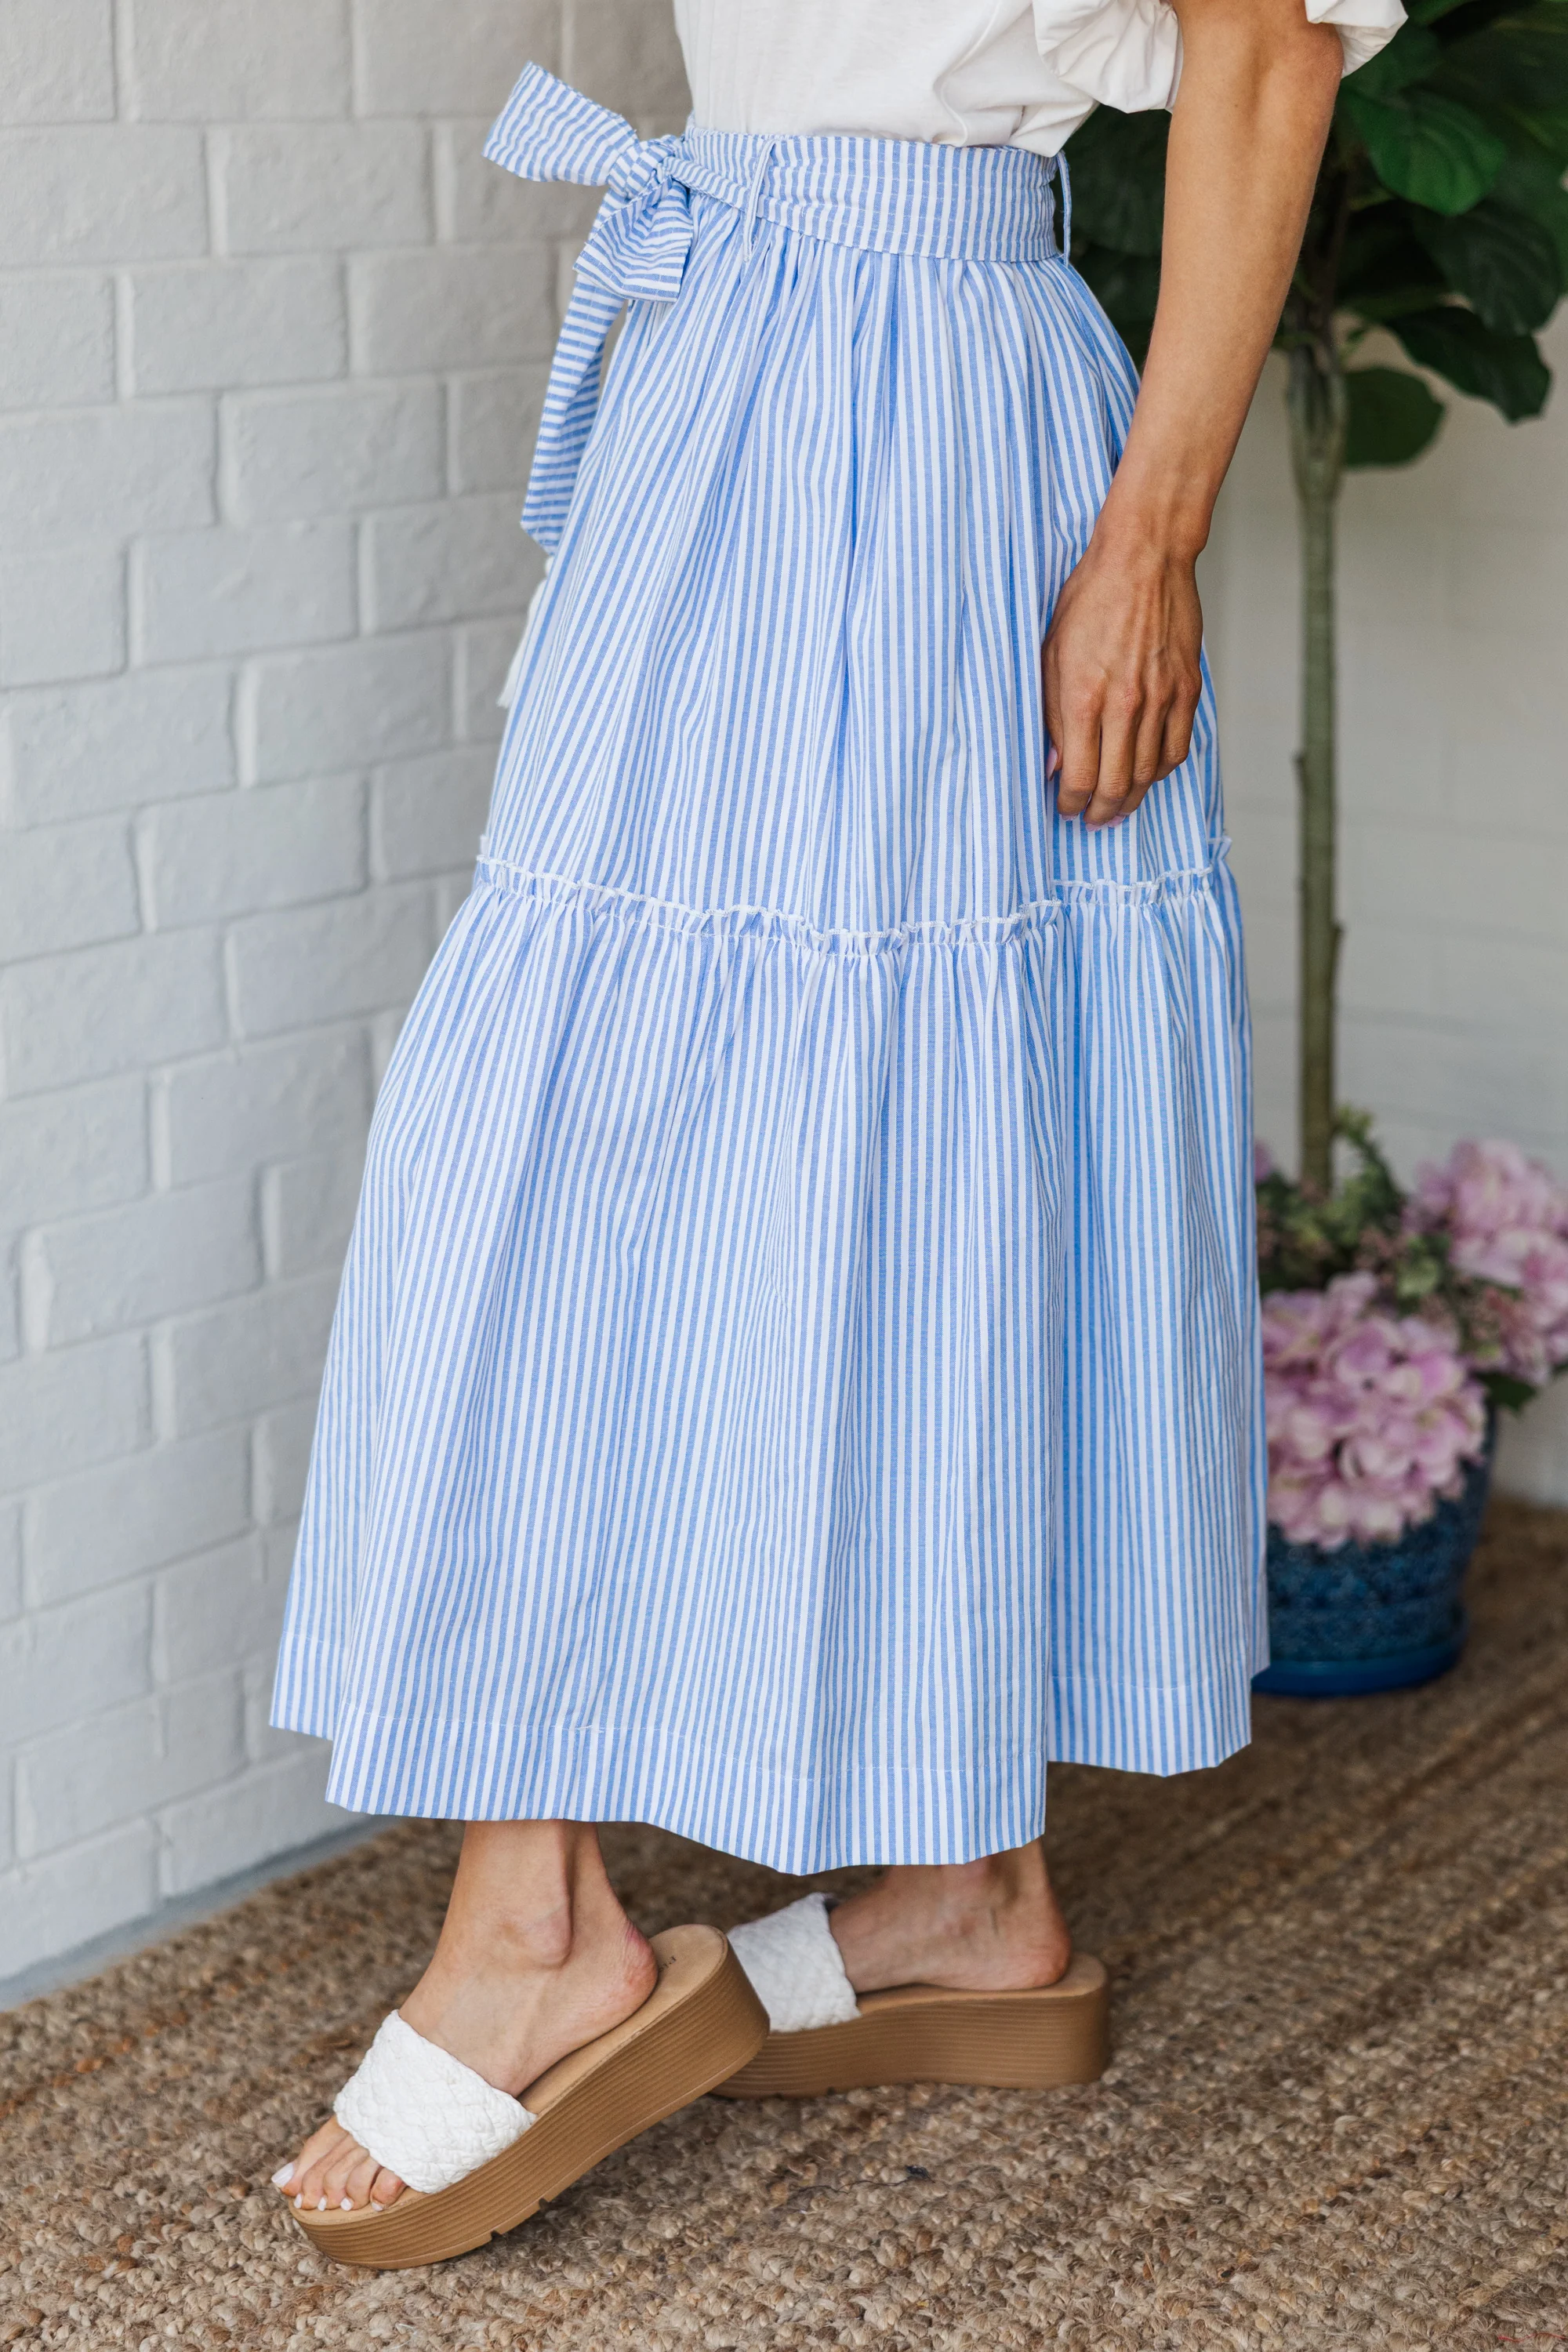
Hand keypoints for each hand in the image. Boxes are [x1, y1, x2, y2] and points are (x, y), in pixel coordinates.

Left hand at [1041, 520, 1203, 828]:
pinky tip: (1146, 774)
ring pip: (1149, 774)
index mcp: (1084, 698)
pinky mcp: (1187, 690)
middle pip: (1116, 786)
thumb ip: (1051, 714)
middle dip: (1100, 812)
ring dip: (1131, 799)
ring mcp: (1161, 700)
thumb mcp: (1051, 654)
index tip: (1065, 807)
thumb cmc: (1090, 599)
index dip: (1070, 803)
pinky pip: (1176, 749)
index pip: (1079, 777)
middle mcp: (1125, 705)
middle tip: (1092, 820)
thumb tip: (1054, 763)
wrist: (1144, 558)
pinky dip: (1159, 771)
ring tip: (1117, 806)